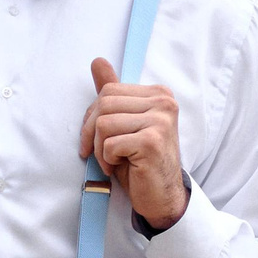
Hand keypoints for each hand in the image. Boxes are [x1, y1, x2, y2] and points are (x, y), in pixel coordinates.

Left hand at [82, 58, 187, 229]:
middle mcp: (164, 103)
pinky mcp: (153, 141)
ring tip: (114, 160)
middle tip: (102, 152)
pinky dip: (107, 159)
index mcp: (158, 93)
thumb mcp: (124, 122)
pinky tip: (121, 166)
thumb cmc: (139, 159)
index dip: (93, 116)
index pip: (108, 91)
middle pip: (103, 104)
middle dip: (93, 132)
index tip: (96, 137)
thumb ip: (113, 93)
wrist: (161, 196)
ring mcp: (161, 121)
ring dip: (100, 148)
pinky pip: (110, 144)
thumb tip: (97, 61)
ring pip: (103, 124)